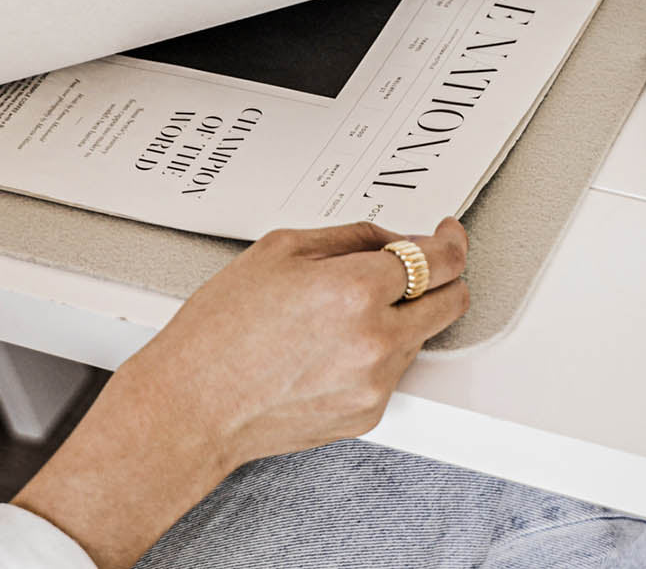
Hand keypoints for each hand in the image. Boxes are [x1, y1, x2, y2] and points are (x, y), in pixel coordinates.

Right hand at [13, 217, 469, 568]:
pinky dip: (381, 349)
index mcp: (355, 289)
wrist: (192, 405)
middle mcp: (376, 339)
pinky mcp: (368, 414)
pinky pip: (394, 370)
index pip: (440, 259)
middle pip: (452, 300)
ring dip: (406, 314)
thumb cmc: (221, 329)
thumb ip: (349, 236)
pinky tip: (335, 343)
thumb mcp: (280, 249)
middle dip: (446, 275)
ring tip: (348, 308)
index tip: (449, 232)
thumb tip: (390, 239)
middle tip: (425, 261)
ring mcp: (375, 382)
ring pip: (423, 335)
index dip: (452, 239)